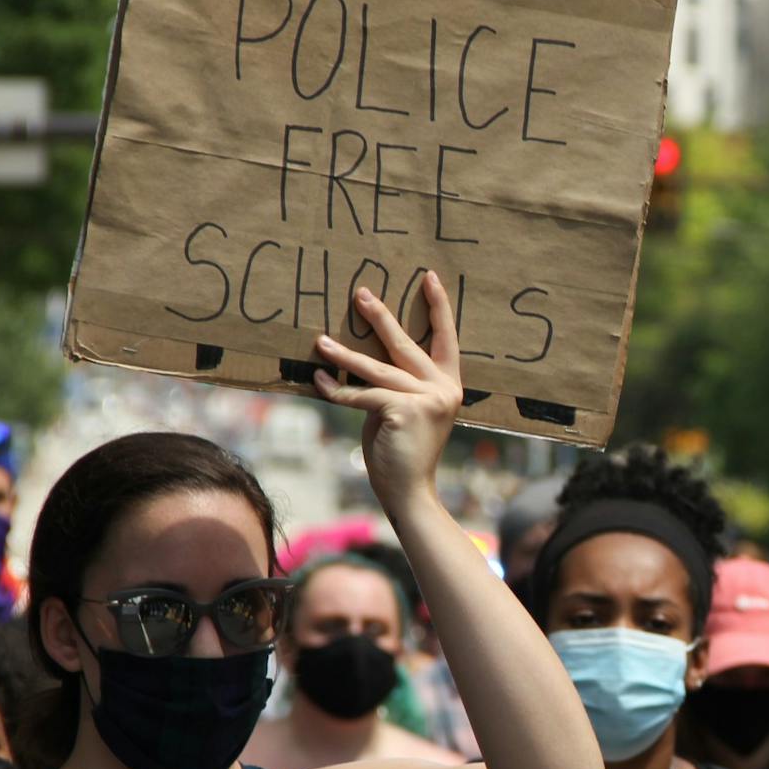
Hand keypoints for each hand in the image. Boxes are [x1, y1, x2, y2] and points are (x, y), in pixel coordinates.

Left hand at [311, 275, 462, 512]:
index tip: (428, 277)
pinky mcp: (402, 410)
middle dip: (381, 317)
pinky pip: (361, 394)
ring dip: (344, 354)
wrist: (410, 492)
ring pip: (377, 368)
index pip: (446, 339)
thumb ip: (396, 388)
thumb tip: (362, 364)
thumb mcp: (405, 413)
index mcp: (449, 386)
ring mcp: (426, 399)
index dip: (439, 308)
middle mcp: (443, 389)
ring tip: (321, 340)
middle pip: (407, 345)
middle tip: (360, 293)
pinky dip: (336, 389)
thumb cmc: (403, 454)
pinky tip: (319, 379)